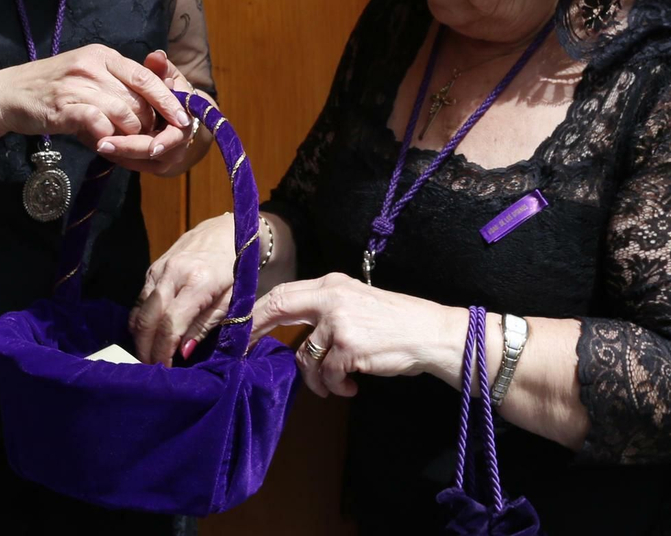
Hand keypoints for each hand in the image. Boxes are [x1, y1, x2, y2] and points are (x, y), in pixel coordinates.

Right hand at [0, 44, 189, 149]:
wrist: (8, 93)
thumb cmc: (51, 88)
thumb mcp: (85, 75)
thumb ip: (114, 86)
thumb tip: (150, 109)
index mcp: (102, 55)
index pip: (145, 75)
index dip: (167, 98)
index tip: (182, 118)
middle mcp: (92, 65)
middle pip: (137, 99)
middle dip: (148, 124)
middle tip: (149, 141)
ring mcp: (77, 84)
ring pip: (123, 113)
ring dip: (129, 134)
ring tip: (123, 144)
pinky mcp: (63, 106)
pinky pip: (98, 123)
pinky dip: (106, 137)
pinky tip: (102, 143)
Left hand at [94, 49, 208, 173]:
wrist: (175, 116)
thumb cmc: (170, 91)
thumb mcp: (167, 76)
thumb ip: (161, 68)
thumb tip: (157, 56)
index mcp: (186, 121)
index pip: (178, 133)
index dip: (164, 138)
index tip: (144, 136)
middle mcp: (179, 145)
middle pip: (155, 153)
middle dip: (130, 148)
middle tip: (102, 143)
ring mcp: (164, 158)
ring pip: (141, 161)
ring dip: (119, 153)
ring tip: (95, 143)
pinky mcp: (149, 165)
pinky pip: (132, 163)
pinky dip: (116, 155)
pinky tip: (96, 144)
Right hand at [128, 212, 235, 364]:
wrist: (226, 232)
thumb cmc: (235, 270)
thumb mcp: (231, 301)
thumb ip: (205, 326)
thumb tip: (183, 353)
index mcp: (197, 281)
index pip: (171, 324)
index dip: (164, 351)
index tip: (166, 370)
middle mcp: (172, 273)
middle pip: (148, 318)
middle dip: (146, 348)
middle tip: (151, 369)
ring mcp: (158, 268)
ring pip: (139, 309)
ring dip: (140, 337)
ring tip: (148, 356)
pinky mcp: (152, 268)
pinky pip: (139, 299)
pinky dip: (140, 320)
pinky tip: (147, 335)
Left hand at [249, 273, 451, 397]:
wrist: (430, 334)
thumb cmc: (394, 322)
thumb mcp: (356, 301)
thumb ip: (324, 308)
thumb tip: (290, 326)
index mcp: (331, 284)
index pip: (283, 292)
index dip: (257, 310)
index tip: (240, 327)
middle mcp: (331, 297)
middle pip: (279, 307)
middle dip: (255, 330)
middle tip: (243, 351)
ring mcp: (339, 322)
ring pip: (305, 355)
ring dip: (316, 378)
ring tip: (334, 385)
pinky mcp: (349, 347)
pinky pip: (326, 375)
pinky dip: (335, 386)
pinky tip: (349, 387)